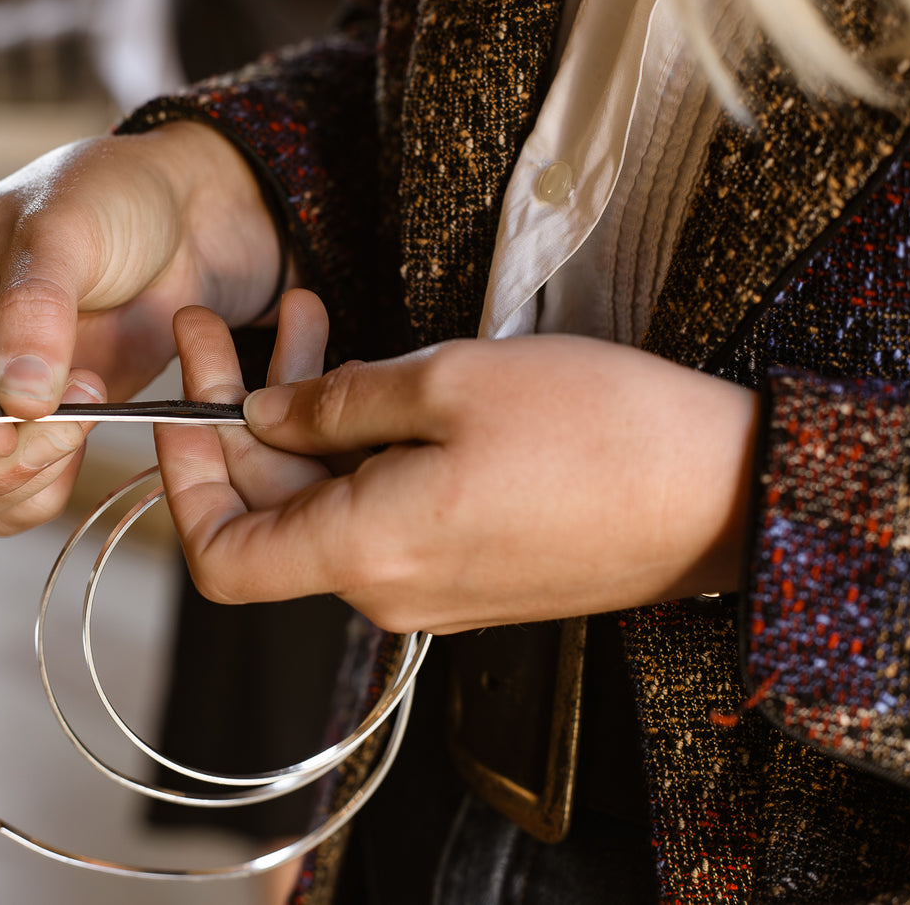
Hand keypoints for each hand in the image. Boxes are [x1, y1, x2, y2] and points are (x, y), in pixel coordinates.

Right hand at [0, 121, 283, 534]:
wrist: (183, 225)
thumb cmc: (111, 199)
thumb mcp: (67, 230)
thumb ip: (37, 309)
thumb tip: (13, 398)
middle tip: (72, 420)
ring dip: (26, 474)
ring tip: (91, 403)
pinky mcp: (21, 432)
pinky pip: (10, 498)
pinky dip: (46, 488)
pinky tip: (87, 433)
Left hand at [158, 302, 759, 633]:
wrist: (725, 493)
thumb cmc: (601, 433)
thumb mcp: (449, 383)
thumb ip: (335, 404)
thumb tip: (263, 416)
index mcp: (366, 552)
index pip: (221, 558)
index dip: (184, 481)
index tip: (185, 402)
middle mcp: (386, 590)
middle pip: (272, 513)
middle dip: (247, 413)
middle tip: (251, 319)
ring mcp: (429, 586)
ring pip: (327, 503)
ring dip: (308, 417)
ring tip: (316, 320)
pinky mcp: (466, 570)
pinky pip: (380, 511)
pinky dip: (358, 446)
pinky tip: (374, 374)